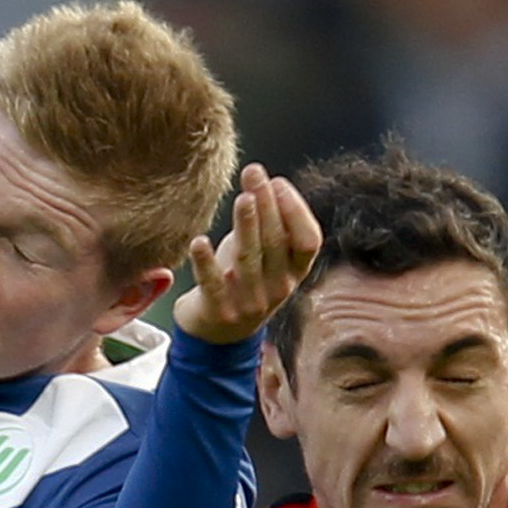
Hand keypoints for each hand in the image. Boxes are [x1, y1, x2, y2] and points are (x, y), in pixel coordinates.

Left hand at [173, 163, 321, 344]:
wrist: (217, 334)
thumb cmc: (242, 280)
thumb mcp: (265, 255)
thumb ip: (271, 225)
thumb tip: (266, 180)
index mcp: (294, 272)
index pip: (309, 241)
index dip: (296, 211)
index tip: (278, 182)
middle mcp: (277, 288)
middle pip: (276, 242)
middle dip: (267, 204)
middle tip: (254, 173)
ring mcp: (249, 302)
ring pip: (249, 259)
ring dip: (247, 226)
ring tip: (243, 198)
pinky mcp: (218, 311)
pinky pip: (212, 284)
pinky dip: (206, 262)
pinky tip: (199, 242)